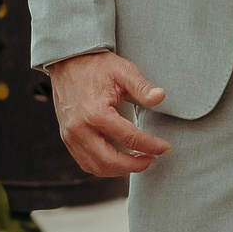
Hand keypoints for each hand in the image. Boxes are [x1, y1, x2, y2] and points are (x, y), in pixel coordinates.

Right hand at [45, 50, 171, 175]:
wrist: (67, 61)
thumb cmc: (95, 65)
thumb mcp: (123, 71)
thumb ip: (142, 87)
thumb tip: (160, 97)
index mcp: (95, 114)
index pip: (129, 139)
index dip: (151, 146)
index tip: (165, 147)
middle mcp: (79, 129)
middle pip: (110, 162)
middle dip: (135, 165)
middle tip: (152, 160)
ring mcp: (70, 135)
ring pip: (96, 167)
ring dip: (119, 170)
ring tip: (137, 161)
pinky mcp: (66, 137)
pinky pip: (85, 161)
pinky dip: (103, 166)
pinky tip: (118, 159)